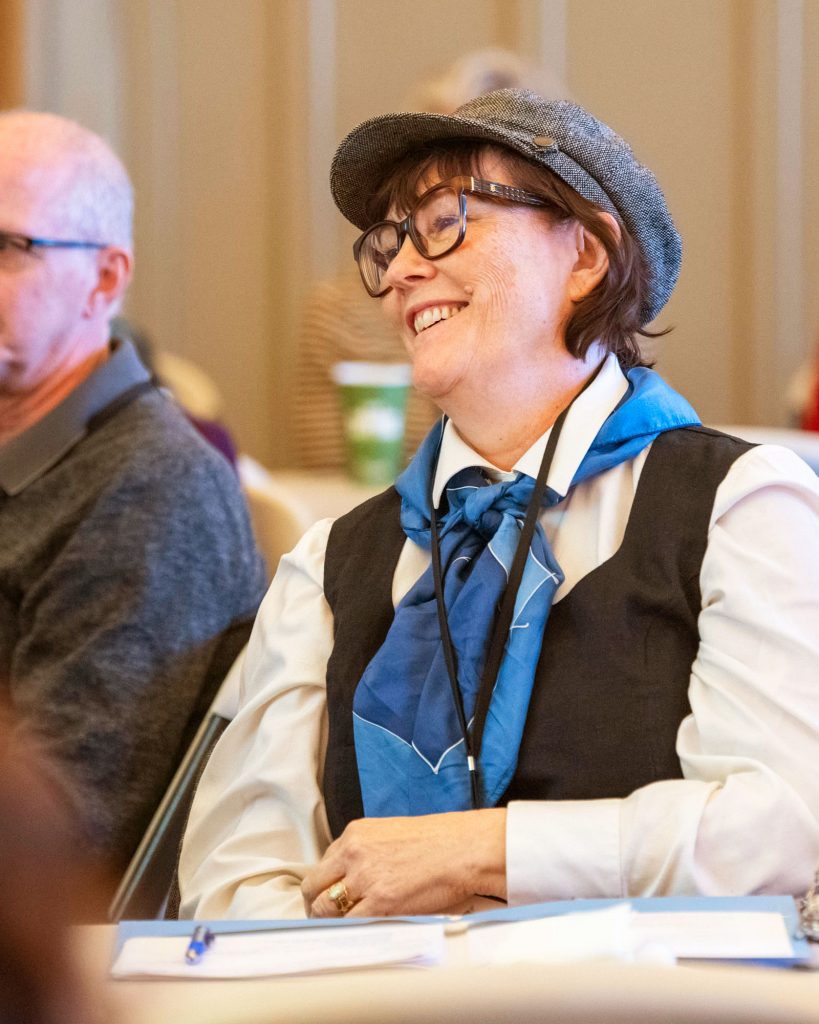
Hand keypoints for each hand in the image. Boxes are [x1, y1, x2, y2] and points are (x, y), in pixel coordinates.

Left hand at [301, 808, 506, 917]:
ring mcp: (364, 878)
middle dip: (315, 904)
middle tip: (322, 917)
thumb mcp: (391, 834)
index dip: (323, 884)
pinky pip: (349, 923)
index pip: (323, 864)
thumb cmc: (437, 841)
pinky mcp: (379, 902)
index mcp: (356, 834)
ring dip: (327, 921)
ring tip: (337, 929)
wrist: (462, 848)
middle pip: (315, 886)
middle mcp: (354, 853)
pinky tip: (353, 934)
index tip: (326, 895)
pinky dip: (347, 931)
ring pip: (325, 908)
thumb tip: (354, 877)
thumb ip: (367, 852)